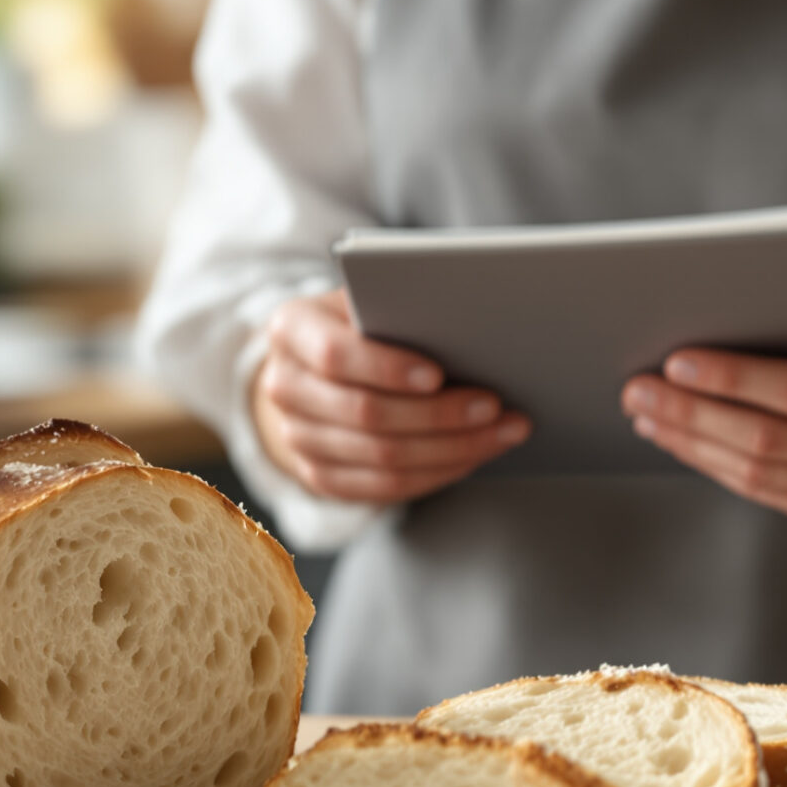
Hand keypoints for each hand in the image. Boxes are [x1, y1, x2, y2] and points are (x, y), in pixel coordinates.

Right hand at [252, 290, 529, 502]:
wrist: (315, 370)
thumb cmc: (358, 323)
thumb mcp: (367, 299)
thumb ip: (397, 307)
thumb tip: (466, 324)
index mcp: (291, 330)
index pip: (335, 355)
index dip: (387, 368)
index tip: (438, 374)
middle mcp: (283, 386)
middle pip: (365, 414)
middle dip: (437, 414)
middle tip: (493, 405)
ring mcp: (297, 438)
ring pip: (382, 458)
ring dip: (452, 449)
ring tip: (502, 431)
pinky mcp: (320, 476)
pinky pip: (385, 487)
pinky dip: (437, 472)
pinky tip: (475, 454)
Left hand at [621, 263, 786, 529]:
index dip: (735, 378)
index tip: (676, 358)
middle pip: (766, 439)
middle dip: (691, 412)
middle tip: (634, 385)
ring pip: (755, 472)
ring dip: (689, 441)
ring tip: (642, 408)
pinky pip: (759, 490)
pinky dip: (709, 461)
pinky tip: (673, 434)